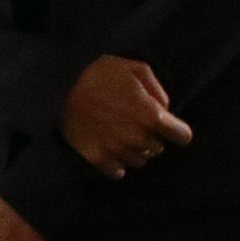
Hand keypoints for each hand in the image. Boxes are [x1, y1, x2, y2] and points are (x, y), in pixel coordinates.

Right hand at [62, 54, 191, 177]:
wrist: (57, 86)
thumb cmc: (98, 73)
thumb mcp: (134, 68)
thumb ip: (158, 89)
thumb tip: (165, 109)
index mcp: (150, 116)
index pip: (182, 136)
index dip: (177, 130)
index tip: (168, 126)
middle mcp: (138, 138)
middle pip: (159, 149)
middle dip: (152, 137)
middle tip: (135, 124)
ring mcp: (117, 150)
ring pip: (140, 161)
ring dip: (135, 150)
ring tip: (121, 135)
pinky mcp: (97, 158)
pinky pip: (118, 172)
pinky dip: (117, 163)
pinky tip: (110, 148)